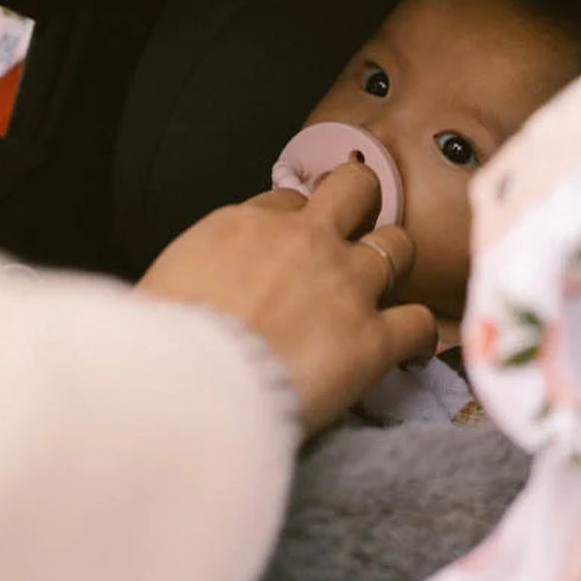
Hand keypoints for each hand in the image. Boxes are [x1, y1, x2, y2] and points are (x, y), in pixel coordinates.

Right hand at [137, 162, 437, 435]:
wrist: (183, 392)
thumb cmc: (159, 348)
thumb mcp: (165, 285)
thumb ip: (200, 271)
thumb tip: (202, 289)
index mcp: (245, 225)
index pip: (286, 201)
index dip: (295, 221)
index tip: (293, 242)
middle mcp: (303, 241)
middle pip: (356, 188)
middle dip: (362, 202)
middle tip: (358, 228)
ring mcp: (344, 285)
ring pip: (398, 245)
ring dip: (395, 264)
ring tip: (388, 287)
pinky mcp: (371, 339)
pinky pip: (419, 323)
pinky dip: (422, 336)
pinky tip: (415, 351)